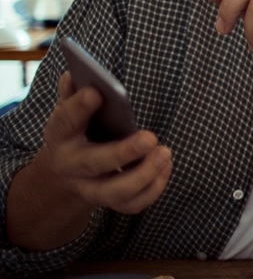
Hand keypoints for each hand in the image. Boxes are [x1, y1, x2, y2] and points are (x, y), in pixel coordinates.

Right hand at [35, 72, 172, 215]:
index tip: (96, 92)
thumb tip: (74, 74)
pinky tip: (165, 164)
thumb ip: (73, 93)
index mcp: (60, 137)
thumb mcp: (70, 110)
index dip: (78, 108)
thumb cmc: (77, 130)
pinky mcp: (112, 202)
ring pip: (116, 192)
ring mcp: (91, 188)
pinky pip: (133, 204)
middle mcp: (73, 166)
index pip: (65, 122)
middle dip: (123, 152)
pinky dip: (154, 187)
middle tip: (150, 136)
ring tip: (165, 152)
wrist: (67, 170)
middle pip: (94, 164)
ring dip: (144, 174)